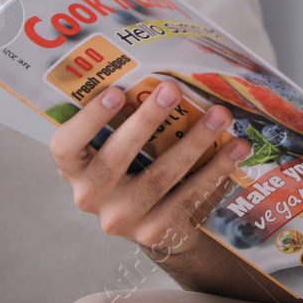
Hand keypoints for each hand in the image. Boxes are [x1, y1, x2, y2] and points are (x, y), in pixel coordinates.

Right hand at [49, 80, 250, 256]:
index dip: (89, 120)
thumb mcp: (120, 144)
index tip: (116, 91)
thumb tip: (161, 70)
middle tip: (173, 90)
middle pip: (116, 158)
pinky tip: (236, 147)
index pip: (66, 145)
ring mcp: (122, 217)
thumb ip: (127, 117)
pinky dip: (216, 168)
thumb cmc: (136, 167)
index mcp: (75, 168)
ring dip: (194, 141)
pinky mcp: (155, 231)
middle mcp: (91, 196)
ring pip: (160, 177)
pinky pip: (188, 196)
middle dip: (147, 121)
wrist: (154, 221)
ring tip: (220, 115)